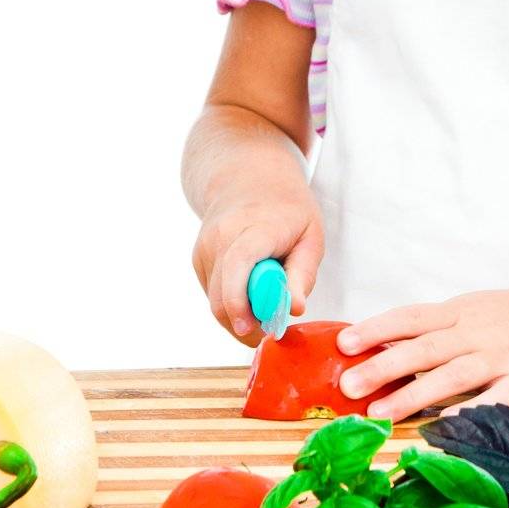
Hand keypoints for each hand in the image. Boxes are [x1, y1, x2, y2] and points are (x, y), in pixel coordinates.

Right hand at [191, 179, 323, 348]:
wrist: (249, 177)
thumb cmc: (286, 208)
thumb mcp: (311, 235)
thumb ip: (303, 273)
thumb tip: (295, 309)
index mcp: (255, 227)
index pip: (237, 266)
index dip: (240, 302)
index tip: (255, 330)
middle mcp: (221, 236)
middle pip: (221, 296)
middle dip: (245, 324)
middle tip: (272, 328)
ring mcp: (205, 247)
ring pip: (215, 301)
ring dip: (240, 313)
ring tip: (266, 295)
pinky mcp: (198, 258)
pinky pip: (213, 294)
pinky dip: (232, 301)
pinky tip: (250, 284)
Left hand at [332, 286, 508, 422]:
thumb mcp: (472, 309)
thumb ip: (434, 327)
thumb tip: (381, 344)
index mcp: (459, 311)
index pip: (411, 318)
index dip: (377, 329)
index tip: (343, 342)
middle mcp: (475, 332)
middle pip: (424, 349)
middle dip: (383, 367)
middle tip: (348, 386)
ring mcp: (500, 357)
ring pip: (451, 375)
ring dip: (413, 395)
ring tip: (379, 413)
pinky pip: (494, 400)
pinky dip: (469, 413)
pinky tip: (444, 429)